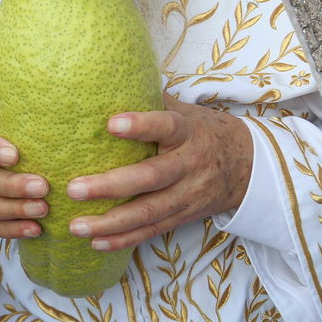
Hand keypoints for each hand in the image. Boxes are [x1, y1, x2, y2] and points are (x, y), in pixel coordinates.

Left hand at [61, 96, 253, 250]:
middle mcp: (189, 166)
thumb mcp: (187, 111)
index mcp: (188, 133)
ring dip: (109, 223)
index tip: (111, 123)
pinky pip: (151, 231)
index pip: (166, 126)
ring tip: (76, 226)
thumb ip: (153, 100)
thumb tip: (112, 79)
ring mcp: (187, 195)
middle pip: (150, 178)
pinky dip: (124, 240)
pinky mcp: (183, 216)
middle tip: (73, 189)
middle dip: (110, 186)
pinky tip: (96, 243)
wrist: (248, 166)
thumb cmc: (204, 132)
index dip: (141, 125)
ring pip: (148, 212)